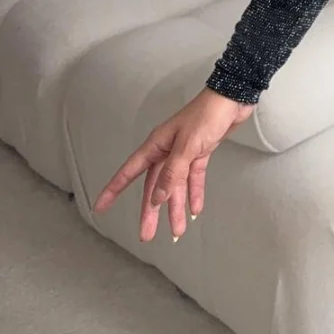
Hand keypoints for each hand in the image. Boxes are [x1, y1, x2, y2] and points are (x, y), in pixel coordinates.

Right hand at [91, 88, 254, 242]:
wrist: (232, 98)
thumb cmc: (208, 113)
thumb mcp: (187, 144)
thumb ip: (173, 172)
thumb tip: (158, 197)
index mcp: (156, 145)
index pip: (129, 172)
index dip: (113, 190)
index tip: (100, 206)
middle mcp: (167, 150)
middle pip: (154, 186)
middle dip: (151, 211)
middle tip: (147, 234)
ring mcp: (183, 152)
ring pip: (175, 186)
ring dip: (176, 208)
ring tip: (177, 231)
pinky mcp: (200, 152)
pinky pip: (193, 178)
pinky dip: (194, 194)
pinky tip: (195, 209)